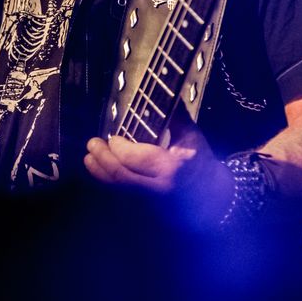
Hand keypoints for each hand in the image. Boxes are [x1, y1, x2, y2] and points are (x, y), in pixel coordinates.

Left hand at [84, 109, 234, 228]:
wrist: (212, 198)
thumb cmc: (201, 163)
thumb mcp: (193, 137)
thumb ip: (176, 116)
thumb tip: (165, 92)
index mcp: (172, 167)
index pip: (137, 158)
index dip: (119, 147)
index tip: (112, 137)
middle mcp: (158, 188)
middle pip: (121, 175)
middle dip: (103, 159)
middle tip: (92, 144)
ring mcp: (150, 203)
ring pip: (117, 190)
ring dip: (99, 173)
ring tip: (89, 158)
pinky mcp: (145, 209)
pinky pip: (120, 195)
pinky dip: (107, 182)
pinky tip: (99, 170)